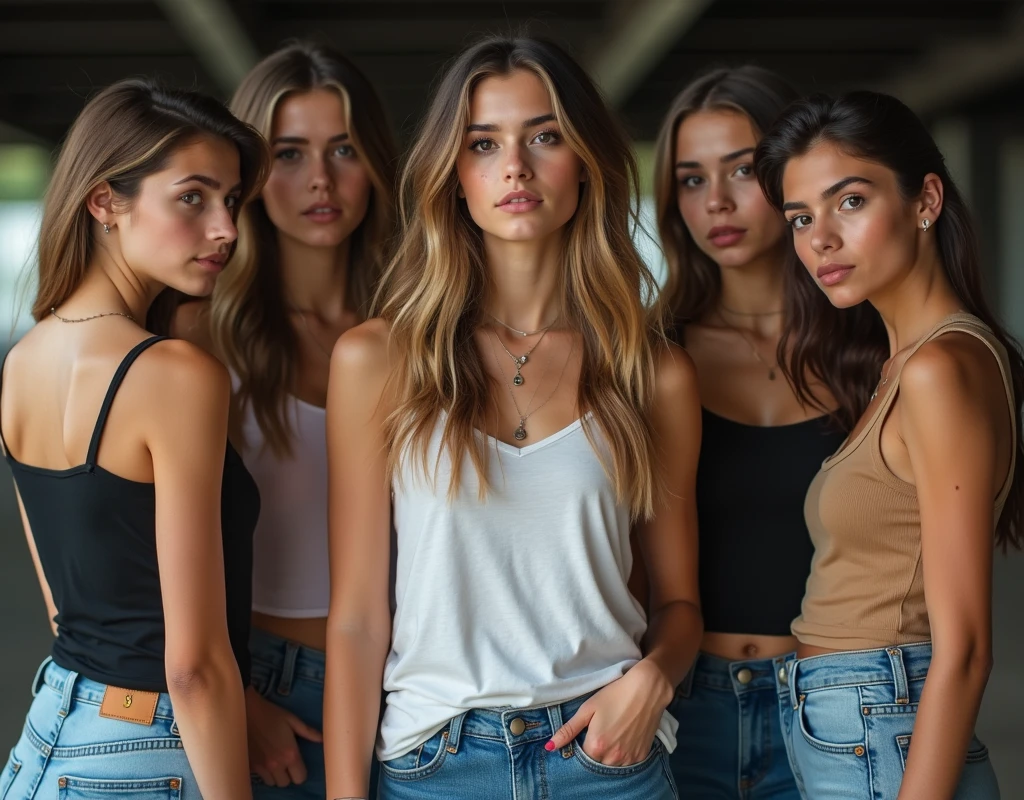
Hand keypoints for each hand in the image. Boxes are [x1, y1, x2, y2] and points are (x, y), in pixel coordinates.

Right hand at [246, 687, 322, 786]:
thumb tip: (322, 739)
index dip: (301, 772)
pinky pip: (261, 777)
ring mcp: (262, 767)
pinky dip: (264, 773)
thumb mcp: (292, 720)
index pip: (300, 778)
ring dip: (275, 775)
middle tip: (286, 762)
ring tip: (275, 761)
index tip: (298, 763)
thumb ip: (308, 732)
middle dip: (288, 774)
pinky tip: (264, 760)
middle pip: (286, 783)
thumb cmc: (271, 714)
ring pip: (272, 782)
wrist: (245, 712)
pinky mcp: (250, 766)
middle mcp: (276, 764)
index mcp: (290, 754)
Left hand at [546, 660, 671, 766]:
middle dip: (596, 750)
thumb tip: (549, 746)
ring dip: (610, 753)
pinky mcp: (642, 755)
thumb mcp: (588, 709)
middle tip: (602, 728)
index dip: (582, 743)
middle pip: (597, 762)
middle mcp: (613, 757)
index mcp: (596, 746)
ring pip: (612, 764)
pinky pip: (628, 761)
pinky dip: (624, 752)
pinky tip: (626, 735)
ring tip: (614, 731)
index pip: (581, 756)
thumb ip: (569, 730)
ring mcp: (629, 758)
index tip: (588, 731)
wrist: (647, 689)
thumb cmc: (614, 695)